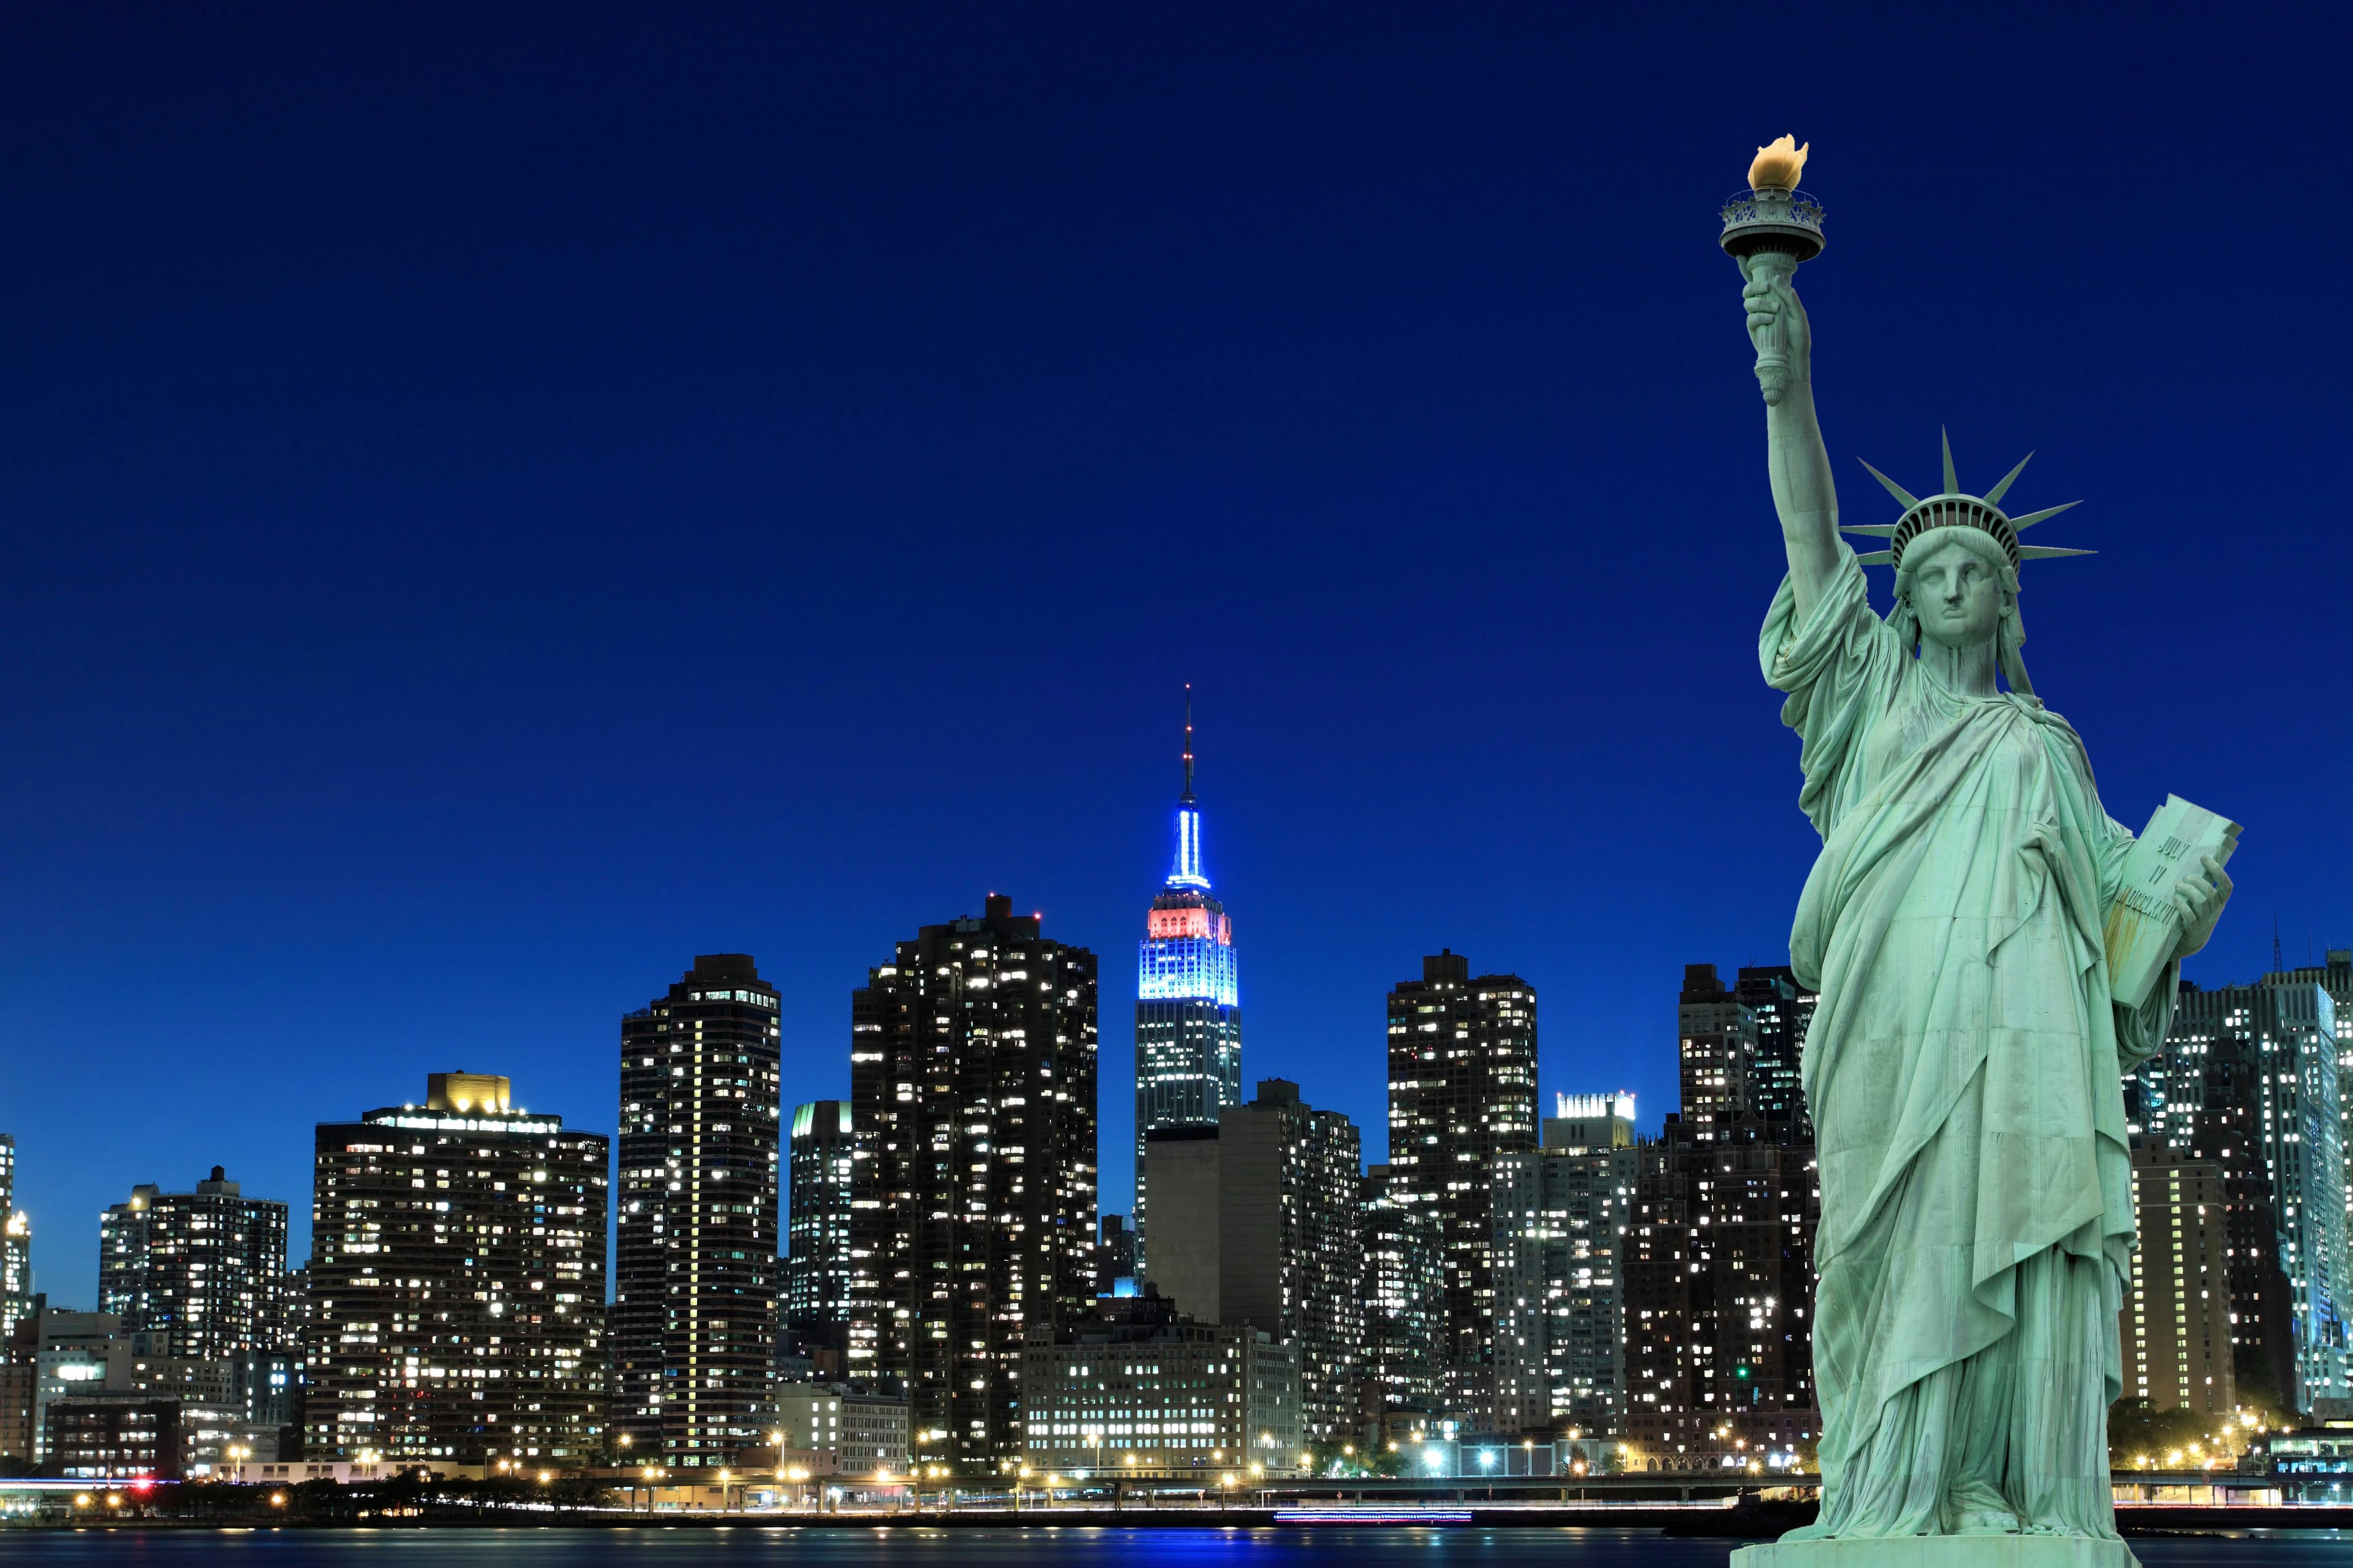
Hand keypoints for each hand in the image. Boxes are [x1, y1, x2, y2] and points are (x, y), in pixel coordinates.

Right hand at [1739, 257, 1811, 394]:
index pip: (1762, 282)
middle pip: (1749, 290)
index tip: (1742, 256)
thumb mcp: (1799, 315)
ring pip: (1748, 302)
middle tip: (1766, 287)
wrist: (1794, 362)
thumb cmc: (1799, 339)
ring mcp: (1758, 319)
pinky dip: (1759, 316)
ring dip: (1760, 302)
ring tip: (1775, 310)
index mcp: (1776, 299)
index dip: (1748, 270)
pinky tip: (1770, 319)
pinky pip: (1750, 318)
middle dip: (1754, 285)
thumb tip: (1775, 278)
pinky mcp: (1754, 331)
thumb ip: (1789, 296)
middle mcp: (1765, 307)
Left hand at [2170, 854, 2232, 961]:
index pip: (2226, 885)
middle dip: (2198, 882)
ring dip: (2188, 891)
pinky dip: (2182, 906)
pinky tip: (2175, 898)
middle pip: (2211, 893)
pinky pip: (2189, 916)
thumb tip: (2196, 862)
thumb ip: (2203, 886)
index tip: (2204, 857)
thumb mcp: (2205, 901)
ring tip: (2178, 886)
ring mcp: (2205, 919)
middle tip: (2185, 877)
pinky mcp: (2193, 928)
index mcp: (2220, 901)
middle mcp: (2215, 910)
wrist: (2193, 939)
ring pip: (2201, 903)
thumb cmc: (2197, 913)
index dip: (2217, 870)